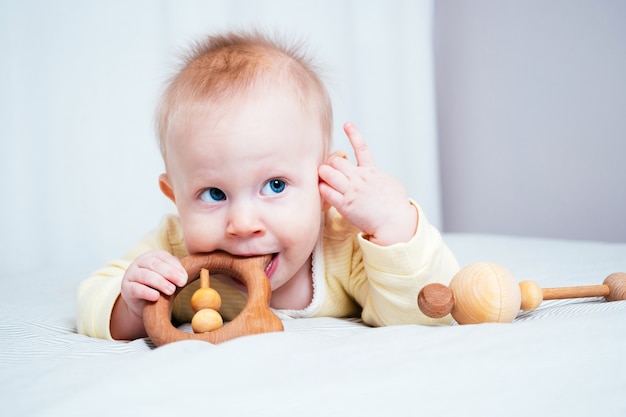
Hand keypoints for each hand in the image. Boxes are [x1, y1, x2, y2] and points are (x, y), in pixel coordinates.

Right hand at [120, 250, 187, 318]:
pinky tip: (156, 296)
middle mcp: (140, 262)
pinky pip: (135, 289)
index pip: (164, 257)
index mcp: (152, 256)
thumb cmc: (158, 286)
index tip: (185, 277)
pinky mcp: (126, 288)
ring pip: (145, 275)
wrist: (141, 302)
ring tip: (171, 290)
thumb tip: (191, 273)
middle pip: (154, 264)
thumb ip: (176, 272)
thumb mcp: (167, 277)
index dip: (175, 266)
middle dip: (170, 273)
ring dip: (160, 282)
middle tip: (182, 282)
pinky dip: (146, 292)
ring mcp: (131, 274)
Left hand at [318, 122, 417, 245]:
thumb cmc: (396, 206)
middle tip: (329, 169)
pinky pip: (327, 192)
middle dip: (331, 163)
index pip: (361, 148)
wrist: (395, 222)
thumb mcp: (390, 184)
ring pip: (329, 173)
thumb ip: (378, 176)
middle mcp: (360, 178)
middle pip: (337, 161)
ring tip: (322, 176)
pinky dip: (322, 189)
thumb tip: (374, 174)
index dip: (354, 134)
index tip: (347, 125)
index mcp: (372, 171)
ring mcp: (352, 191)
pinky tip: (322, 189)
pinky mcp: (345, 205)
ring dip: (323, 173)